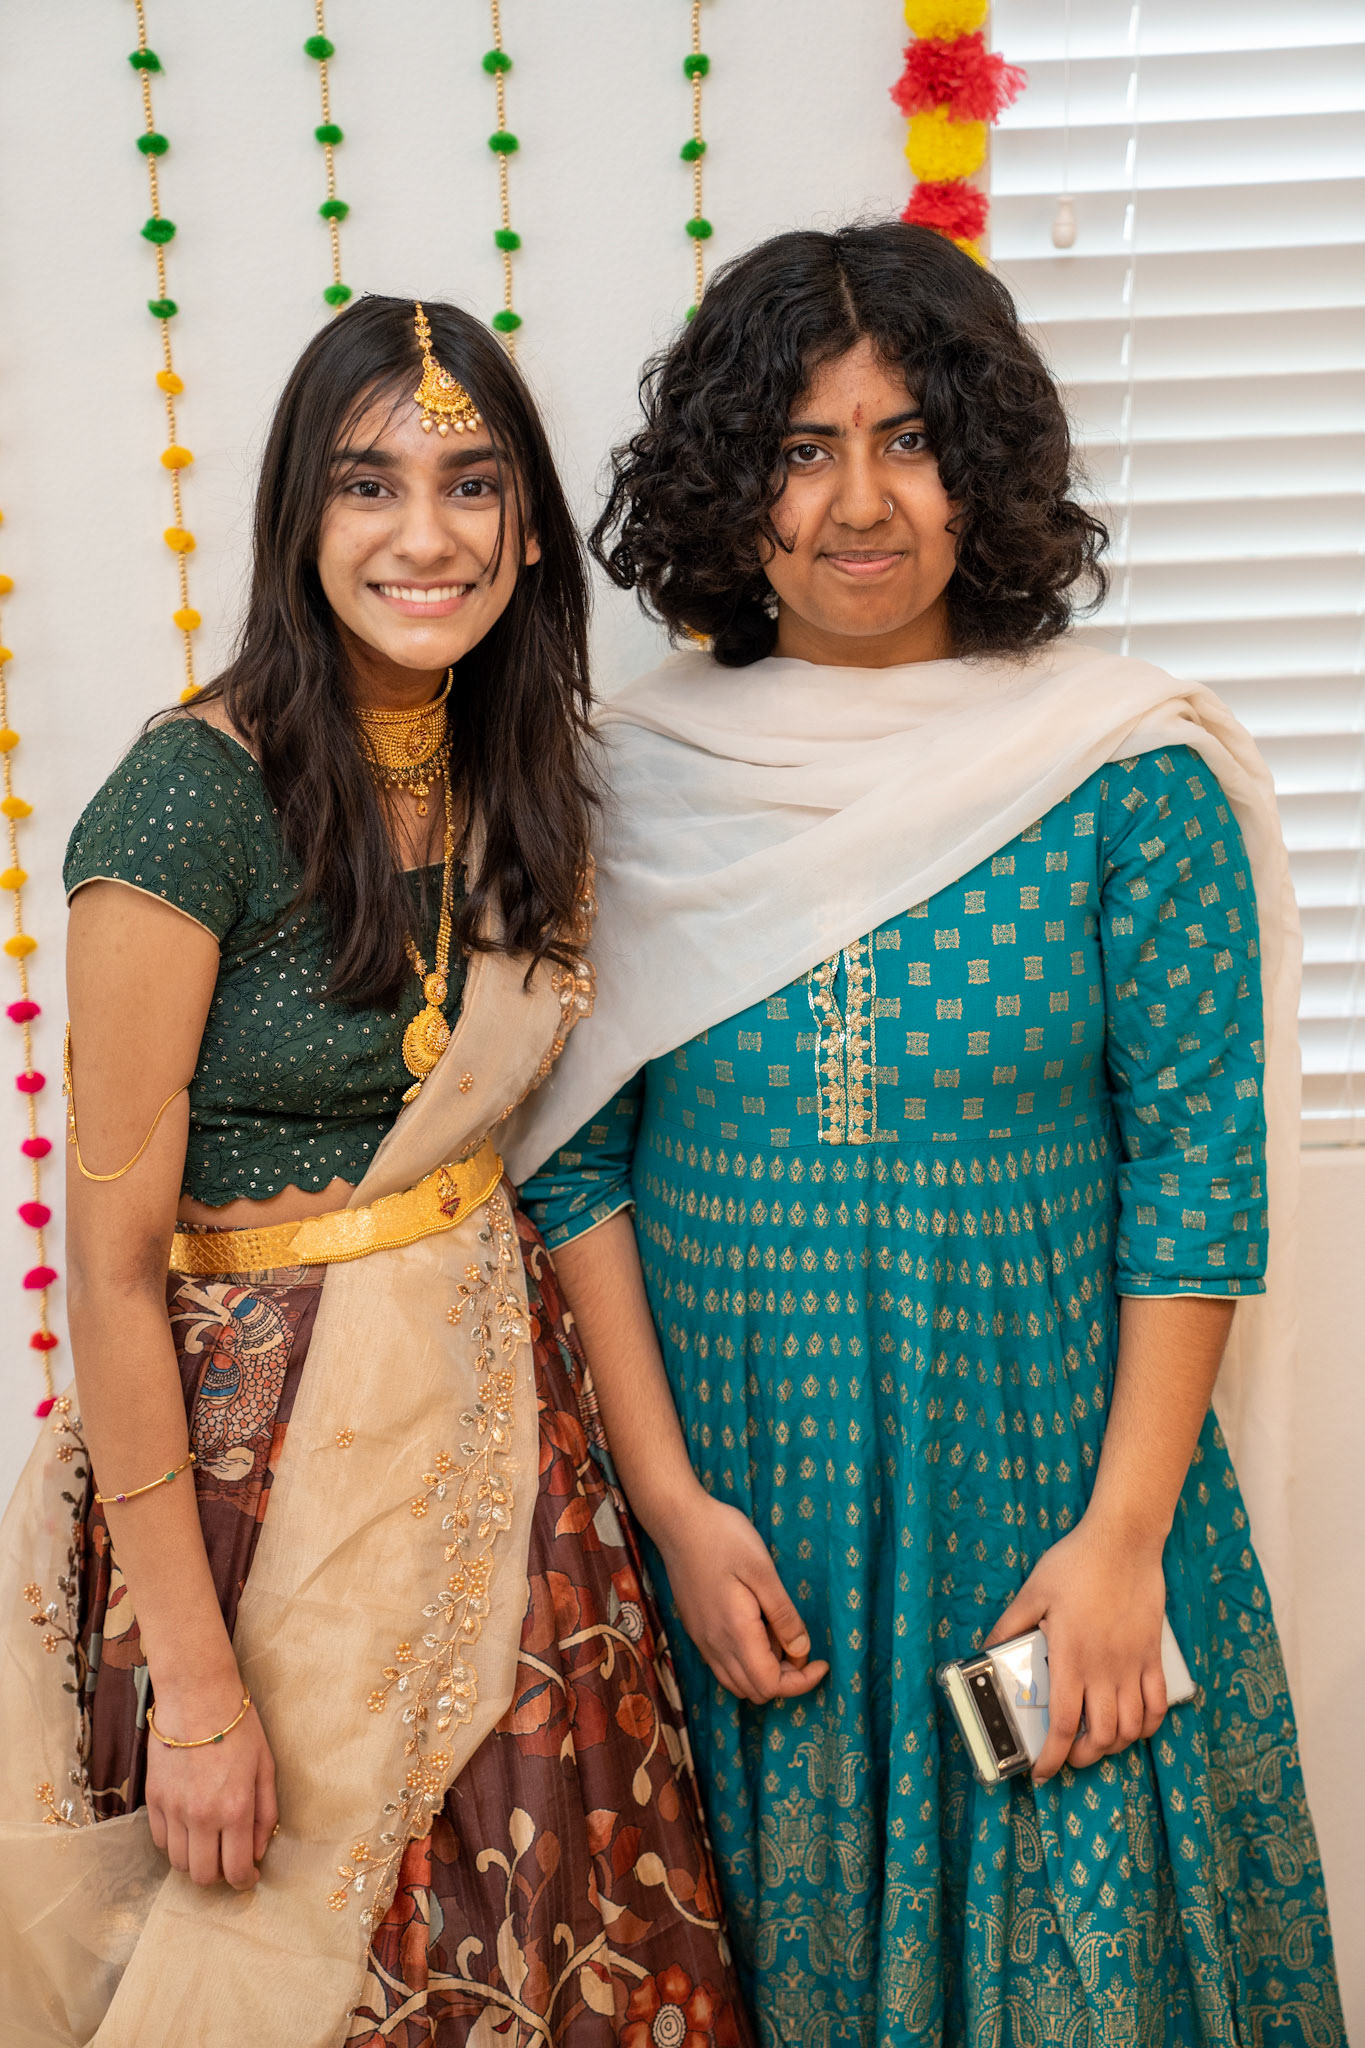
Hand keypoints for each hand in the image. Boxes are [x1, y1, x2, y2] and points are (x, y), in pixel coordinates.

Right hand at [145, 1676, 277, 1888]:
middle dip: (218, 1876)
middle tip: (228, 1859)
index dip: (244, 1881)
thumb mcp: (265, 1767)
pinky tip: (189, 1827)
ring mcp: (174, 1810)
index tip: (249, 1877)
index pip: (235, 1870)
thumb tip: (259, 1851)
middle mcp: (202, 1816)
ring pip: (178, 1863)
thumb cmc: (238, 1727)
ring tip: (209, 1842)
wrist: (197, 1695)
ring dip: (195, 1860)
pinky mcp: (153, 1799)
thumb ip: (265, 1813)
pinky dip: (175, 1843)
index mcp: (235, 1809)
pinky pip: (161, 1841)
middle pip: (202, 1876)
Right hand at [654, 1492, 828, 1704]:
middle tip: (801, 1646)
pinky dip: (747, 1663)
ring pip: (737, 1683)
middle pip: (755, 1692)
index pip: (771, 1686)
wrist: (678, 1522)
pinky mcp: (697, 1630)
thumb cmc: (723, 1538)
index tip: (821, 1661)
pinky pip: (724, 1666)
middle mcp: (715, 1645)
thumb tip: (802, 1650)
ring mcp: (702, 1640)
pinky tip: (758, 1629)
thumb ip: (783, 1615)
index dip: (801, 1682)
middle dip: (786, 1680)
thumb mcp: (763, 1570)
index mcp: (735, 1633)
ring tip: (780, 1637)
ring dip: (765, 1673)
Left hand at [983, 1512, 1168, 1782]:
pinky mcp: (1153, 1656)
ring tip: (1098, 1744)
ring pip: (1132, 1728)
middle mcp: (1105, 1671)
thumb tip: (987, 1648)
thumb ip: (1009, 1625)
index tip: (1042, 1772)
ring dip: (1115, 1747)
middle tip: (1067, 1756)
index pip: (1064, 1725)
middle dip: (1081, 1758)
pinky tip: (1135, 1726)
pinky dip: (1149, 1725)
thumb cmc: (1075, 1564)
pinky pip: (1158, 1705)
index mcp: (1071, 1659)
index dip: (1053, 1757)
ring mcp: (1133, 1666)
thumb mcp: (1032, 1592)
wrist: (1123, 1542)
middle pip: (1101, 1737)